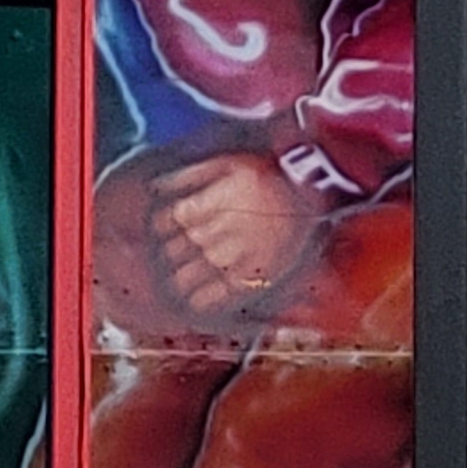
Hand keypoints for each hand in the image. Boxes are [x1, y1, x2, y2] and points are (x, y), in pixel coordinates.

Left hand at [153, 154, 316, 315]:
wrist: (308, 197)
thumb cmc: (268, 176)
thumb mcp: (225, 163)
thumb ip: (190, 175)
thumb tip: (158, 185)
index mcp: (205, 206)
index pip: (170, 221)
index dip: (163, 225)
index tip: (165, 227)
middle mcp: (214, 235)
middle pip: (178, 249)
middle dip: (173, 251)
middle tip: (175, 253)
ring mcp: (233, 257)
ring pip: (194, 273)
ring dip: (182, 279)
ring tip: (178, 283)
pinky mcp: (253, 274)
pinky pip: (223, 292)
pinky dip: (207, 299)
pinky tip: (197, 304)